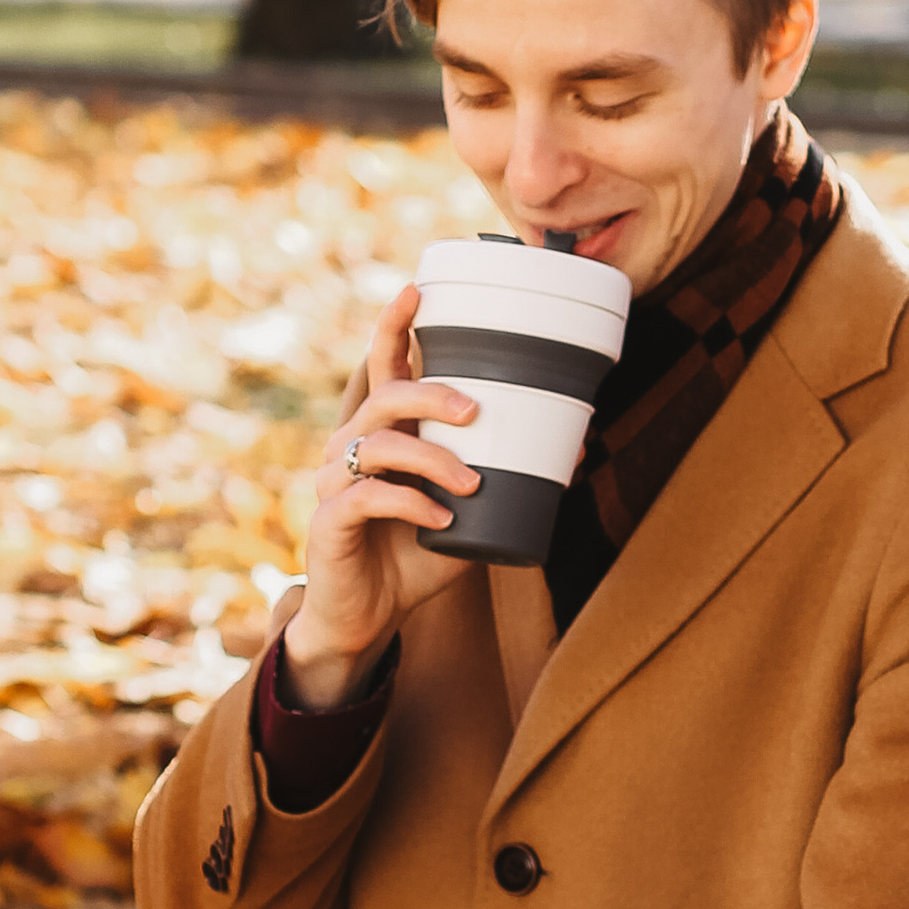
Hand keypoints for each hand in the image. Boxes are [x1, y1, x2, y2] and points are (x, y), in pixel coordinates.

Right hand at [284, 285, 481, 707]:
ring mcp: (332, 482)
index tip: (417, 289)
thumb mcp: (470, 513)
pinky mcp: (327, 521)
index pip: (382, 368)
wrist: (369, 618)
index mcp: (380, 433)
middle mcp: (348, 446)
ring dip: (432, 459)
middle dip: (431, 394)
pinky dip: (412, 505)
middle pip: (385, 397)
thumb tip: (580, 448)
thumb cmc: (416, 557)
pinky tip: (442, 521)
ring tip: (472, 485)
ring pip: (377, 444)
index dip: (393, 327)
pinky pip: (368, 497)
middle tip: (477, 411)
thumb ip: (507, 478)